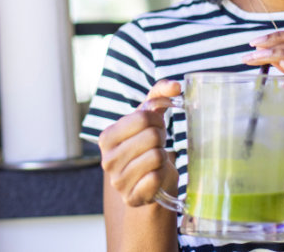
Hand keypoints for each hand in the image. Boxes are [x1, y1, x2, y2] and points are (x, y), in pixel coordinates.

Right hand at [98, 80, 180, 206]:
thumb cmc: (147, 145)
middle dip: (161, 138)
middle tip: (157, 145)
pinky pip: (157, 179)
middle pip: (151, 136)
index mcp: (106, 137)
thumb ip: (159, 94)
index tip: (156, 128)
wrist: (149, 183)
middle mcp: (107, 159)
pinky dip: (162, 175)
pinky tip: (155, 176)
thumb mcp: (148, 117)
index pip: (142, 118)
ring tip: (156, 160)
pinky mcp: (131, 198)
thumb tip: (177, 86)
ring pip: (156, 157)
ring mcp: (118, 181)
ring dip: (163, 157)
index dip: (157, 120)